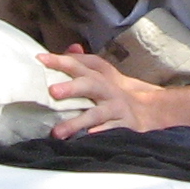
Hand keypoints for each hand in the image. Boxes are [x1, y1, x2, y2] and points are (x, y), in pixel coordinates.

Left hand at [40, 49, 161, 137]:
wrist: (149, 109)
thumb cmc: (114, 93)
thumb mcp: (101, 75)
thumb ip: (83, 63)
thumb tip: (70, 48)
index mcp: (99, 76)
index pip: (79, 65)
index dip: (61, 61)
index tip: (40, 60)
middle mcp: (108, 90)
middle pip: (91, 85)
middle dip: (72, 87)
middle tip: (52, 91)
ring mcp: (116, 109)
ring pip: (96, 114)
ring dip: (77, 122)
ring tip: (57, 132)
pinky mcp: (124, 127)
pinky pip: (109, 133)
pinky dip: (98, 136)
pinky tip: (85, 140)